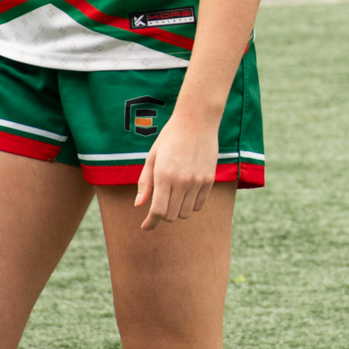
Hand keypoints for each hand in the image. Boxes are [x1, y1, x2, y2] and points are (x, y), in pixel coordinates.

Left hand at [134, 109, 217, 228]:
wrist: (197, 121)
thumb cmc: (170, 138)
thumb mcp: (152, 157)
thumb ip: (144, 182)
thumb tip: (138, 205)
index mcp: (163, 175)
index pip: (158, 211)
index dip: (150, 223)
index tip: (145, 227)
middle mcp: (181, 181)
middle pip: (171, 216)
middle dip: (162, 215)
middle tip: (159, 205)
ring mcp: (197, 182)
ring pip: (186, 213)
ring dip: (177, 211)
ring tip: (173, 197)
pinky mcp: (209, 180)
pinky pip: (199, 205)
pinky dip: (190, 205)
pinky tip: (186, 193)